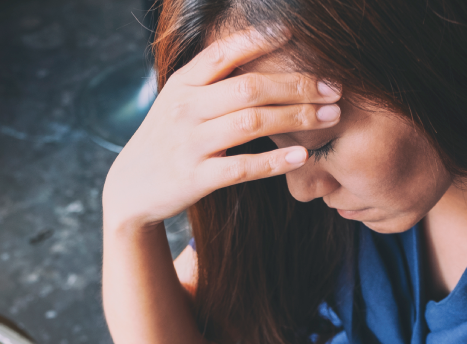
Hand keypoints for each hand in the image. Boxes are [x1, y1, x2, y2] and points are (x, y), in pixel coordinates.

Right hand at [101, 28, 341, 231]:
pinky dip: (275, 160)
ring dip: (296, 118)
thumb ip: (214, 81)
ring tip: (330, 117)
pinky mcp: (196, 178)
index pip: (224, 52)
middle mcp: (185, 108)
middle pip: (249, 87)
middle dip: (297, 85)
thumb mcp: (181, 101)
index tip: (296, 33)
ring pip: (251, 123)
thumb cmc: (168, 139)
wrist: (131, 188)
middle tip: (334, 88)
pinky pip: (243, 167)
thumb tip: (263, 50)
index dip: (260, 39)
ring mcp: (189, 143)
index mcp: (183, 83)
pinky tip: (302, 155)